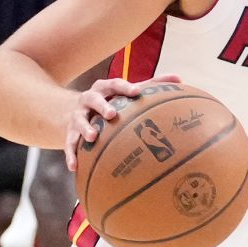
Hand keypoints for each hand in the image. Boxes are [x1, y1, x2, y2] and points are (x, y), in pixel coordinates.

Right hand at [65, 74, 181, 170]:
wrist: (74, 110)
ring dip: (84, 128)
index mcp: (105, 89)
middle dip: (102, 106)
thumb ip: (151, 85)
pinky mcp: (69, 132)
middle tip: (111, 114)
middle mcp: (88, 100)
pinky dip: (71, 155)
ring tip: (92, 138)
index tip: (136, 92)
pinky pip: (69, 144)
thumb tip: (178, 79)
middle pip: (93, 99)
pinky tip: (75, 167)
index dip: (125, 87)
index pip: (114, 84)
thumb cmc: (111, 100)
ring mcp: (77, 116)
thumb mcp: (126, 92)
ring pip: (78, 121)